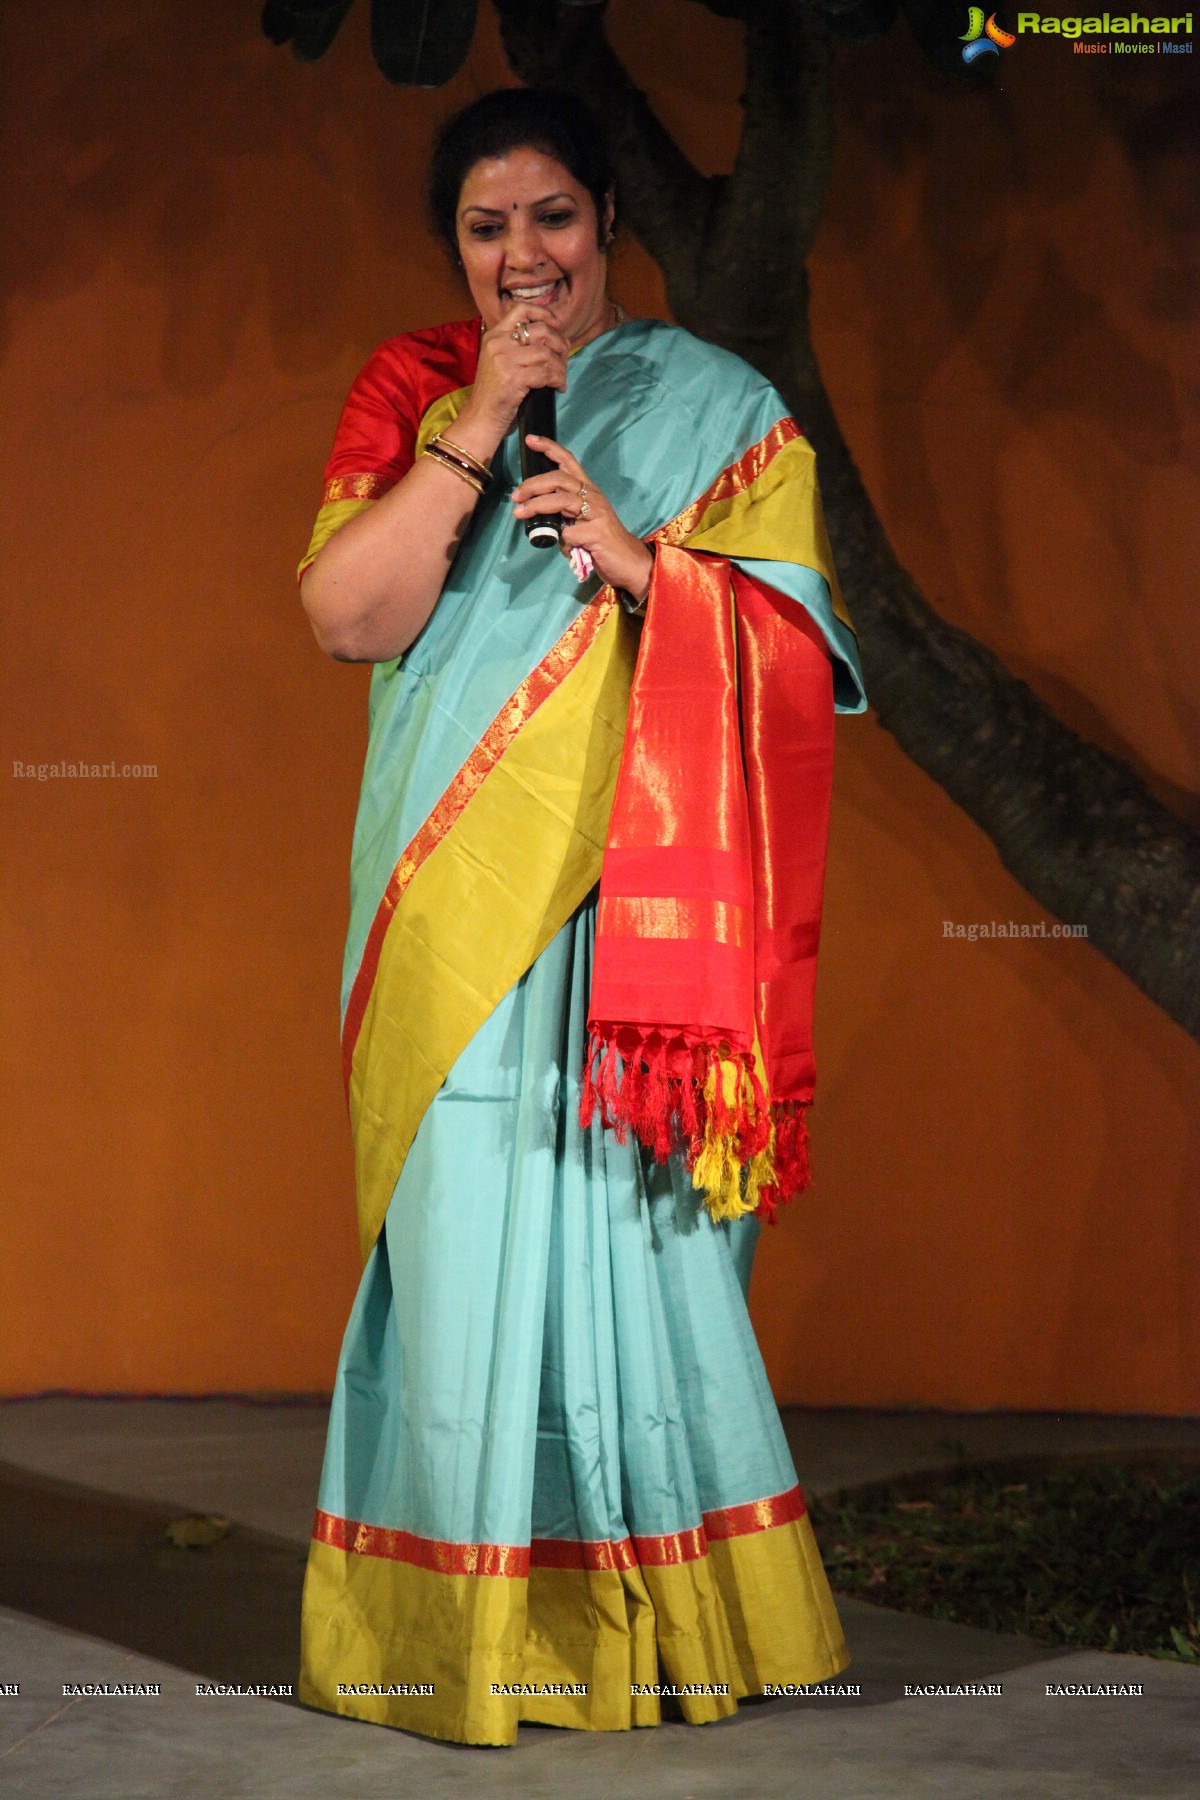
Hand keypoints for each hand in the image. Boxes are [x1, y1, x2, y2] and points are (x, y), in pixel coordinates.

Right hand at [455, 305, 569, 452]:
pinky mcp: (513, 378)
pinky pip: (546, 373)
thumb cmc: (494, 393)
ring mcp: (505, 360)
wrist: (480, 418)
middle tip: (564, 359)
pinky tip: (558, 387)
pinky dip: (557, 380)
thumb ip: (517, 347)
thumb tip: (552, 337)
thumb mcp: (499, 362)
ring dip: (560, 367)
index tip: (557, 324)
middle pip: (541, 331)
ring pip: (546, 353)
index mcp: (494, 335)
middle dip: (560, 344)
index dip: (544, 313)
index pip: (521, 310)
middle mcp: (498, 343)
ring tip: (561, 378)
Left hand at [512, 436, 654, 602]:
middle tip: (516, 495)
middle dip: (533, 484)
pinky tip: (566, 550)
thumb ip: (561, 515)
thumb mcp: (579, 522)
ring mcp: (597, 513)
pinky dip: (561, 542)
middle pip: (559, 479)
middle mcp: (593, 496)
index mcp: (588, 490)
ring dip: (537, 506)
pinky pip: (569, 534)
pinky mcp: (597, 532)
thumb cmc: (601, 542)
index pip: (568, 462)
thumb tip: (536, 517)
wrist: (628, 562)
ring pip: (561, 501)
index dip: (549, 448)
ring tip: (520, 513)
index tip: (530, 440)